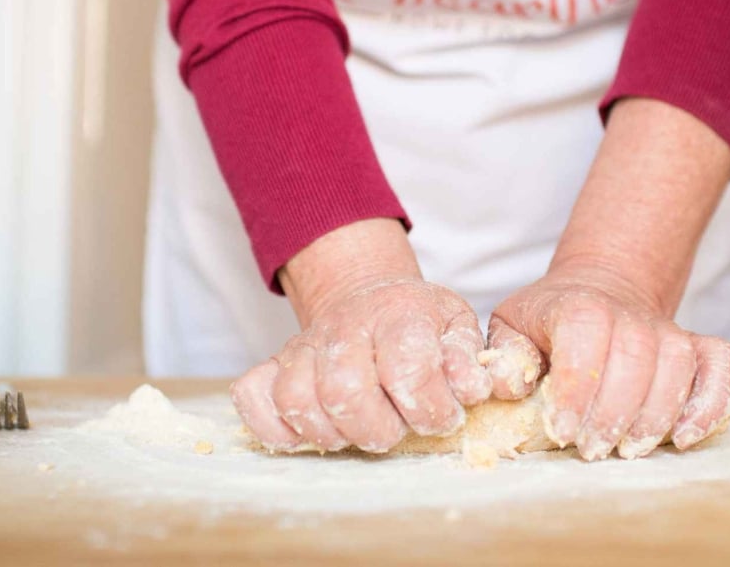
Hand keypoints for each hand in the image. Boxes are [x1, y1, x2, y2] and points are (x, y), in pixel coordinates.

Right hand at [231, 220, 491, 452]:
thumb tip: (476, 388)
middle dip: (377, 429)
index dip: (429, 406)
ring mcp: (303, 345)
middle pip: (346, 390)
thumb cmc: (418, 323)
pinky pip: (253, 397)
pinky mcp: (272, 364)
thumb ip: (468, 359)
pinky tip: (306, 432)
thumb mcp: (456, 327)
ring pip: (298, 399)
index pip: (407, 366)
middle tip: (395, 430)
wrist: (369, 296)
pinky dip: (274, 426)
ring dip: (331, 433)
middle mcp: (345, 326)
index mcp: (398, 314)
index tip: (442, 416)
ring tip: (357, 431)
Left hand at [487, 267, 729, 460]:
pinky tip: (686, 436)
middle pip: (634, 357)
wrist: (599, 290)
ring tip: (628, 449)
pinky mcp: (699, 346)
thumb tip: (505, 385)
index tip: (560, 431)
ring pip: (676, 365)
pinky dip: (712, 401)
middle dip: (613, 413)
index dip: (575, 386)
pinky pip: (720, 366)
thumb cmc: (549, 321)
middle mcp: (629, 313)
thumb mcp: (512, 327)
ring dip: (655, 414)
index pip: (584, 334)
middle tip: (591, 450)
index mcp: (579, 305)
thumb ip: (504, 355)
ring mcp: (668, 330)